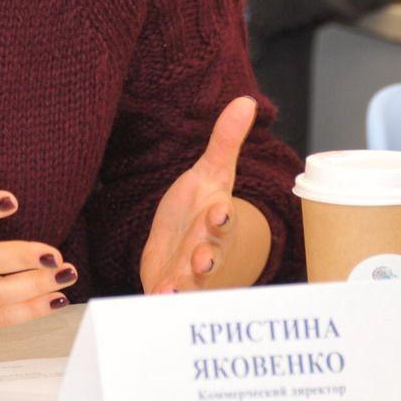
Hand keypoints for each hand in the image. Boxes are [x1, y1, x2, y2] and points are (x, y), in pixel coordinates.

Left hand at [141, 96, 265, 292]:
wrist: (183, 243)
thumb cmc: (198, 207)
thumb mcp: (209, 173)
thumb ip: (224, 141)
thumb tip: (245, 101)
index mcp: (216, 219)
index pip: (223, 218)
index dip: (222, 215)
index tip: (219, 210)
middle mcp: (206, 248)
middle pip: (210, 254)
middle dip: (207, 257)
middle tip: (202, 260)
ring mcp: (188, 273)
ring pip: (191, 282)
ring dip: (184, 285)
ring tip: (173, 288)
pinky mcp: (168, 287)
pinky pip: (168, 297)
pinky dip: (163, 299)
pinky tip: (156, 299)